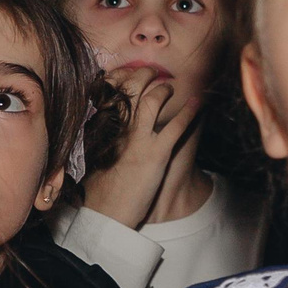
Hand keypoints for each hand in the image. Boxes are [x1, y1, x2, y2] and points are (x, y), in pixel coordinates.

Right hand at [81, 67, 201, 228]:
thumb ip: (98, 138)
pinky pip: (177, 126)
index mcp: (98, 128)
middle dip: (143, 74)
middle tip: (151, 72)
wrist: (104, 215)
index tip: (126, 74)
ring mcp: (137, 139)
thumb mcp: (90, 157)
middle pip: (130, 87)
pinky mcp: (156, 154)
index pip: (108, 91)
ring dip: (165, 89)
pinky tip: (198, 103)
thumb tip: (103, 125)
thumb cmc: (96, 190)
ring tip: (171, 87)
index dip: (119, 77)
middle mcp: (116, 128)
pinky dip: (190, 112)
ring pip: (153, 99)